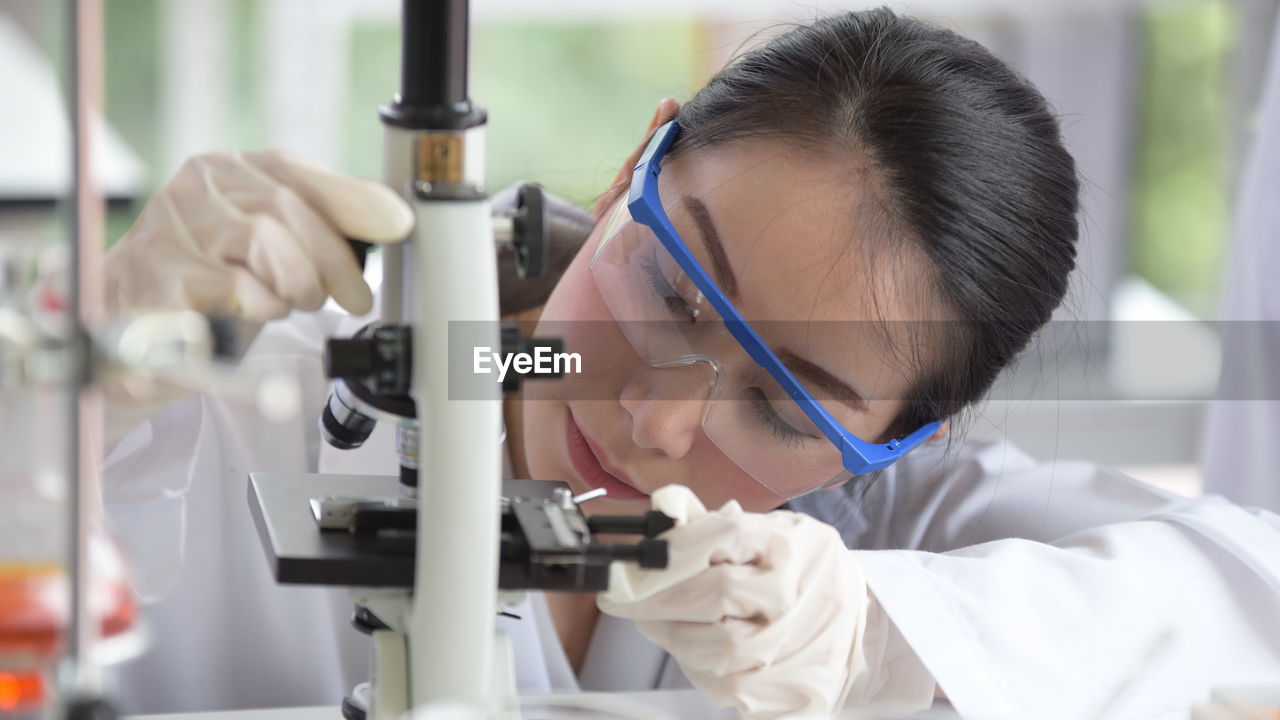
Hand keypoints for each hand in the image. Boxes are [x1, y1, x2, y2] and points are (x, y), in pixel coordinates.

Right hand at [107, 150, 412, 323]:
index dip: (353, 201)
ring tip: (285, 304)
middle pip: (287, 213)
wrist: (131, 329)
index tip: (398, 225)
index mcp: (228, 171)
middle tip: (346, 297)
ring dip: (293, 287)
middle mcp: (194, 189)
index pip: (297, 174)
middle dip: (330, 263)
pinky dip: (257, 311)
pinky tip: (247, 317)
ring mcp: (169, 230)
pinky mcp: (156, 280)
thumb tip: (393, 218)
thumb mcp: (271, 246)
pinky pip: (233, 292)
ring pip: (264, 247)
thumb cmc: (211, 283)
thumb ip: (322, 225)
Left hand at [598, 485, 869, 719]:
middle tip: (628, 604)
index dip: (667, 553)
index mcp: (789, 543)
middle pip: (716, 595)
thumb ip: (710, 523)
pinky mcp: (794, 692)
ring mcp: (799, 645)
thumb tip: (664, 508)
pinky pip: (729, 687)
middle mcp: (799, 592)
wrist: (856, 628)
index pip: (721, 535)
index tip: (626, 571)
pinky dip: (700, 670)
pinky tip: (695, 652)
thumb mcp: (762, 534)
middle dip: (659, 600)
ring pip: (718, 648)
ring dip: (675, 638)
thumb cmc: (796, 575)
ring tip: (663, 626)